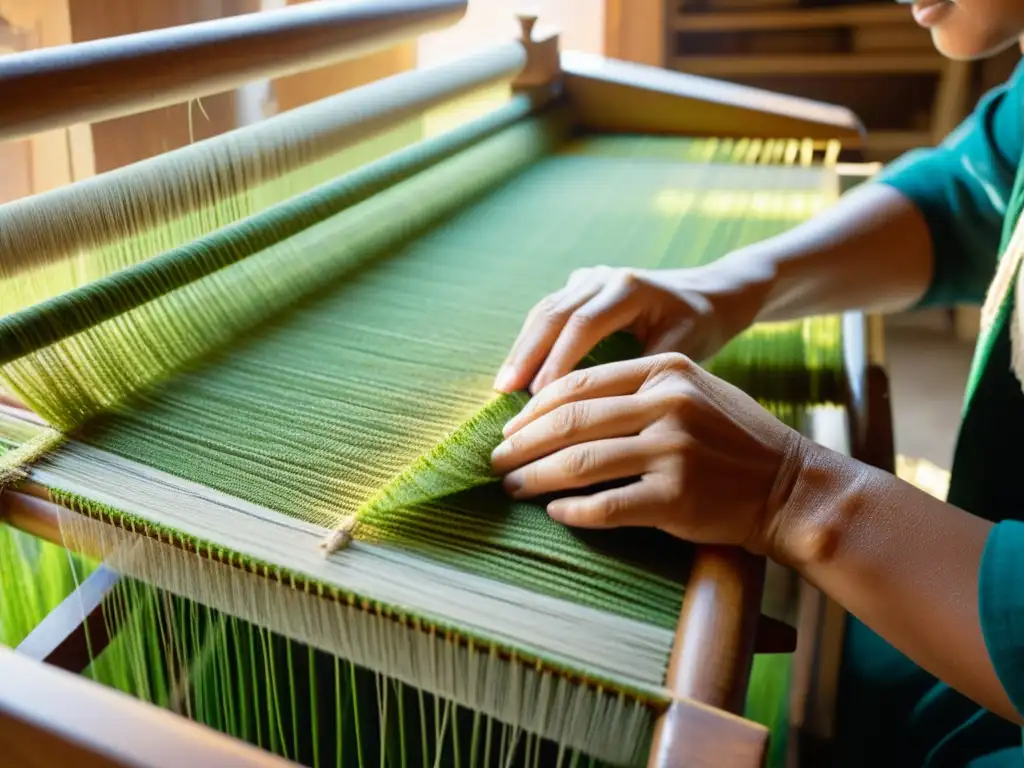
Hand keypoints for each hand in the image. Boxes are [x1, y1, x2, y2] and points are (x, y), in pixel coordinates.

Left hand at [490, 352, 806, 552]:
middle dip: (522, 443)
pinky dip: (572, 512)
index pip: (578, 383)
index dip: (534, 409)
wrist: (792, 487)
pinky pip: (605, 505)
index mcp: (665, 370)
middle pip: (570, 421)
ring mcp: (673, 450)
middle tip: (496, 460)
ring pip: (579, 463)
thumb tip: (559, 409)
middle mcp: (667, 403)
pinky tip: (554, 513)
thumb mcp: (692, 392)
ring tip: (513, 487)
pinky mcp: (677, 496)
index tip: (510, 428)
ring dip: (535, 478)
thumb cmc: (734, 440)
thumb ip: (635, 390)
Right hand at [493, 262, 771, 394]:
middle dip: (526, 355)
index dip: (557, 362)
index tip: (539, 399)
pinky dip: (529, 342)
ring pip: (543, 311)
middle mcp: (604, 277)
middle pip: (553, 313)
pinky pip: (546, 313)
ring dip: (521, 349)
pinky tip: (516, 373)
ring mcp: (589, 278)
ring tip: (502, 387)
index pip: (583, 325)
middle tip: (504, 393)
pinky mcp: (580, 286)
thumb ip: (642, 370)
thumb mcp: (683, 349)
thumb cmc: (702, 326)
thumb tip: (600, 409)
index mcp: (631, 288)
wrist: (711, 293)